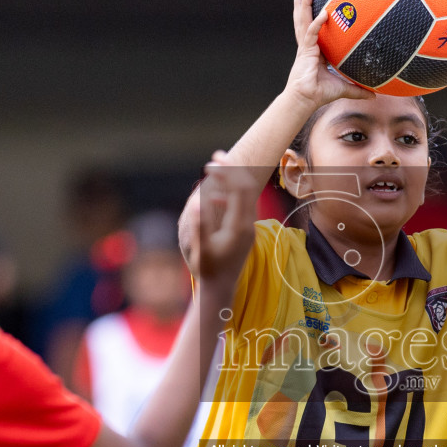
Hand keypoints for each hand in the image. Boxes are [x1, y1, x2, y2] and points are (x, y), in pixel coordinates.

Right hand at [186, 152, 257, 286]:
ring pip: (246, 195)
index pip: (239, 189)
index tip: (212, 161)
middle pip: (247, 188)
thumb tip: (198, 201)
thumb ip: (200, 224)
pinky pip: (242, 205)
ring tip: (214, 171)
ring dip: (232, 180)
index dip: (228, 171)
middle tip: (214, 158)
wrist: (221, 288)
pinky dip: (230, 194)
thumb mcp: (200, 248)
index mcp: (239, 226)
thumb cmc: (207, 269)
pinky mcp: (245, 231)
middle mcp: (248, 225)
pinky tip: (215, 197)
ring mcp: (249, 228)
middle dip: (232, 170)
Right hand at [285, 0, 374, 109]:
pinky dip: (317, 23)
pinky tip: (323, 13)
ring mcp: (305, 48)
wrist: (306, 100)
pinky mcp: (306, 52)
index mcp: (315, 52)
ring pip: (303, 22)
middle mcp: (308, 47)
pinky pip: (311, 33)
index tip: (318, 6)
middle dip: (303, 6)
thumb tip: (374, 96)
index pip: (314, 30)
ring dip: (304, 6)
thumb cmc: (320, 94)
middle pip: (304, 21)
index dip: (314, 18)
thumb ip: (357, 90)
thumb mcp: (343, 89)